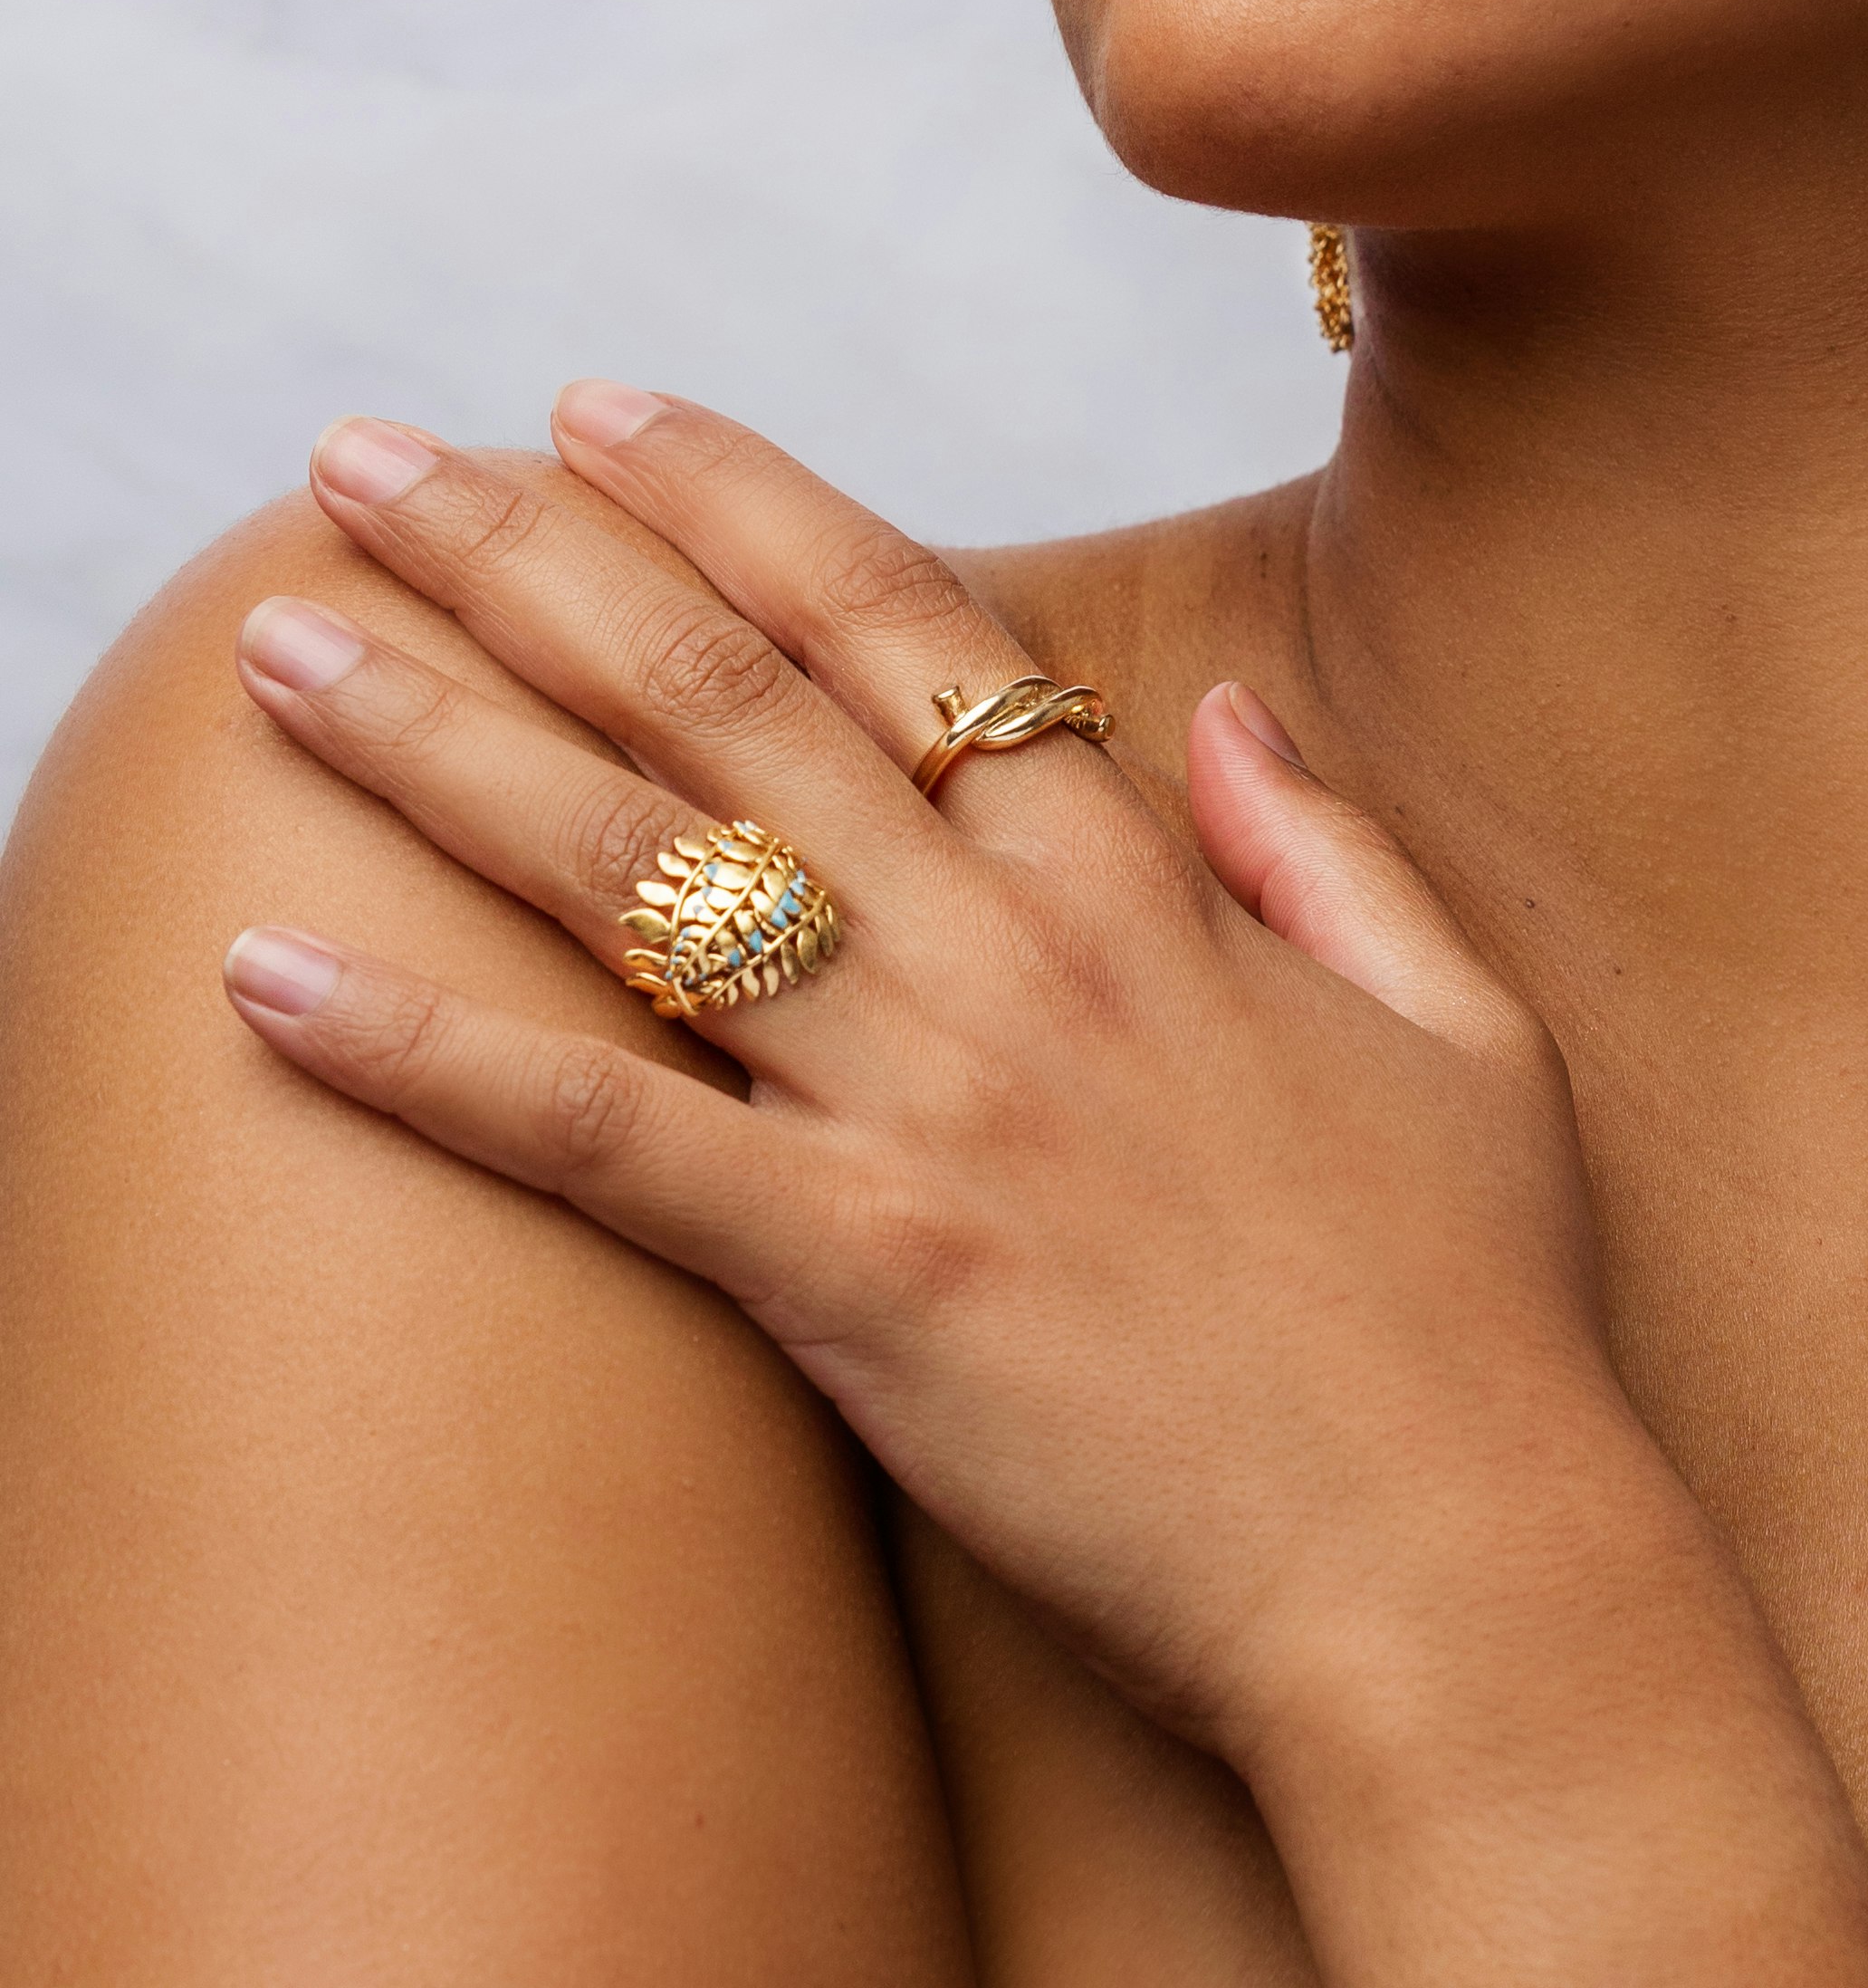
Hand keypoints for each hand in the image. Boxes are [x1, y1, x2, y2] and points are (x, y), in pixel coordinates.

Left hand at [220, 389, 1635, 1765]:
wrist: (1471, 1576)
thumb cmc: (1479, 1318)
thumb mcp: (1459, 1027)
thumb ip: (1328, 849)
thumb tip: (1222, 713)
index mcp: (1145, 890)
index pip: (904, 624)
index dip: (739, 500)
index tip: (598, 411)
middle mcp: (1016, 960)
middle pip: (726, 701)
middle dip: (526, 557)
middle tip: (362, 458)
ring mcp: (933, 1113)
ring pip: (639, 876)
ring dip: (433, 741)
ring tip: (275, 644)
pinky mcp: (864, 1284)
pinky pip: (604, 1146)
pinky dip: (426, 1059)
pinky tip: (269, 983)